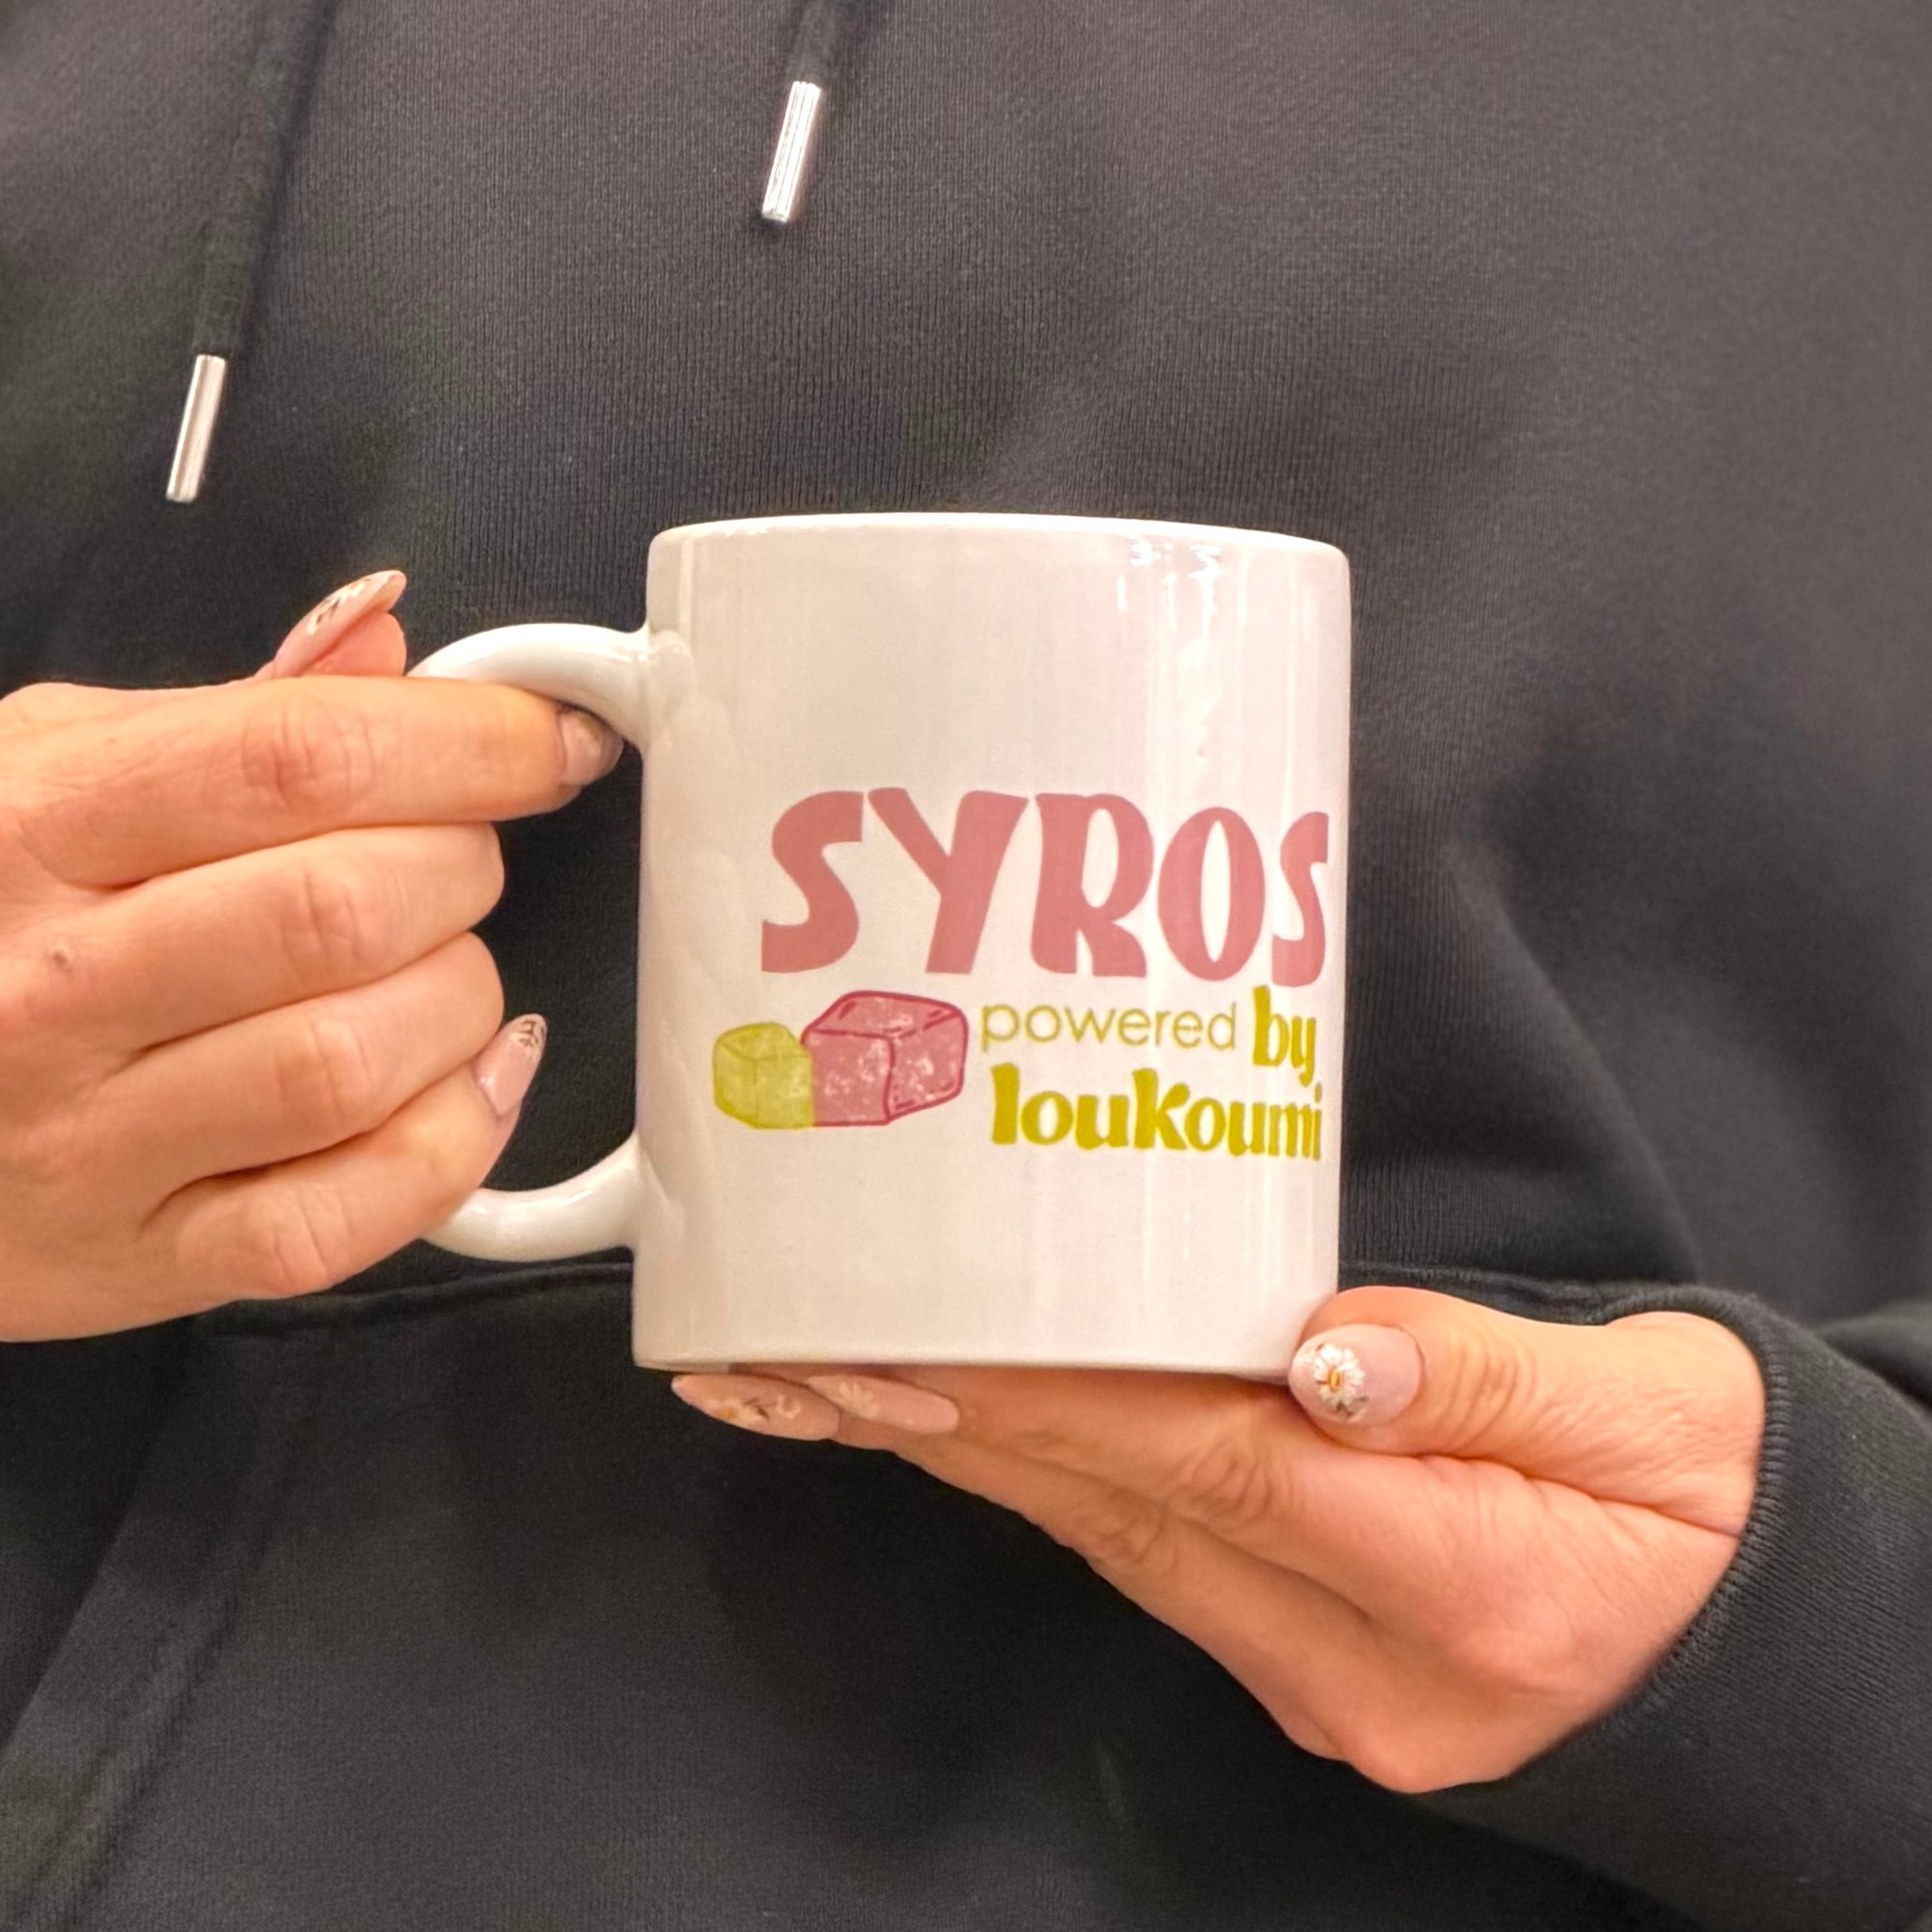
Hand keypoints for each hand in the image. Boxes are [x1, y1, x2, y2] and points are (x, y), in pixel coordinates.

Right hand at [0, 572, 622, 1339]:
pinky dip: (449, 1143)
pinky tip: (458, 1083)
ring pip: (355, 1061)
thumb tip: (389, 635)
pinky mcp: (143, 1258)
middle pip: (347, 908)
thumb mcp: (53, 768)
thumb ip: (233, 715)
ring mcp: (93, 1138)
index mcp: (37, 826)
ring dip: (460, 1004)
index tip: (550, 742)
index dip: (471, 741)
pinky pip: (342, 1220)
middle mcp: (55, 985)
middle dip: (463, 868)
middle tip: (457, 861)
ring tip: (437, 970)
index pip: (298, 757)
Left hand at [670, 1287, 1764, 1791]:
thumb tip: (1328, 1353)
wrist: (1763, 1652)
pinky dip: (1056, 1487)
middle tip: (800, 1353)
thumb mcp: (1661, 1411)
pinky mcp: (1309, 1664)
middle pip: (1124, 1513)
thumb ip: (1486, 1374)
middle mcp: (1365, 1660)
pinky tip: (977, 1430)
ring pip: (1119, 1544)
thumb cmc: (1714, 1508)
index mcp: (1466, 1581)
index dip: (1047, 1400)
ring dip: (978, 1459)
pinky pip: (1153, 1561)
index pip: (1208, 1466)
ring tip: (841, 1379)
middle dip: (954, 1428)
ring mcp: (1325, 1680)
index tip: (903, 1347)